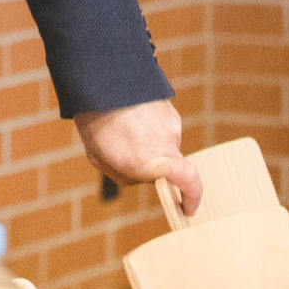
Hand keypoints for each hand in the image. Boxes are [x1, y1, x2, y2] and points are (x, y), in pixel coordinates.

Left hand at [77, 99, 200, 216]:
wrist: (99, 80)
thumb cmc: (95, 123)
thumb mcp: (101, 159)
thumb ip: (128, 177)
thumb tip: (146, 178)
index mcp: (150, 159)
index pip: (189, 181)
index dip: (193, 197)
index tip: (188, 208)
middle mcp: (167, 142)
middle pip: (170, 167)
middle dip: (152, 168)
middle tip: (125, 154)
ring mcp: (171, 124)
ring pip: (165, 147)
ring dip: (149, 145)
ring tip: (123, 131)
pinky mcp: (170, 110)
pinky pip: (163, 129)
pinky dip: (149, 129)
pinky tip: (129, 120)